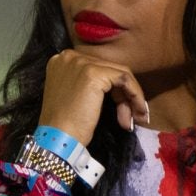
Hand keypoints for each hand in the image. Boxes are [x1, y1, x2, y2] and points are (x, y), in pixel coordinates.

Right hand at [35, 49, 150, 143]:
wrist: (57, 138)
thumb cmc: (65, 125)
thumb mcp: (75, 96)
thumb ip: (91, 85)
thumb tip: (119, 89)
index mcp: (63, 61)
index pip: (98, 69)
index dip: (113, 89)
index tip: (123, 109)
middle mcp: (71, 56)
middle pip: (109, 70)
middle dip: (124, 95)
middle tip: (131, 118)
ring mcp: (81, 63)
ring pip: (120, 74)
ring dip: (132, 97)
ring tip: (135, 119)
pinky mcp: (94, 73)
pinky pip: (124, 79)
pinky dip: (135, 95)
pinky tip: (137, 112)